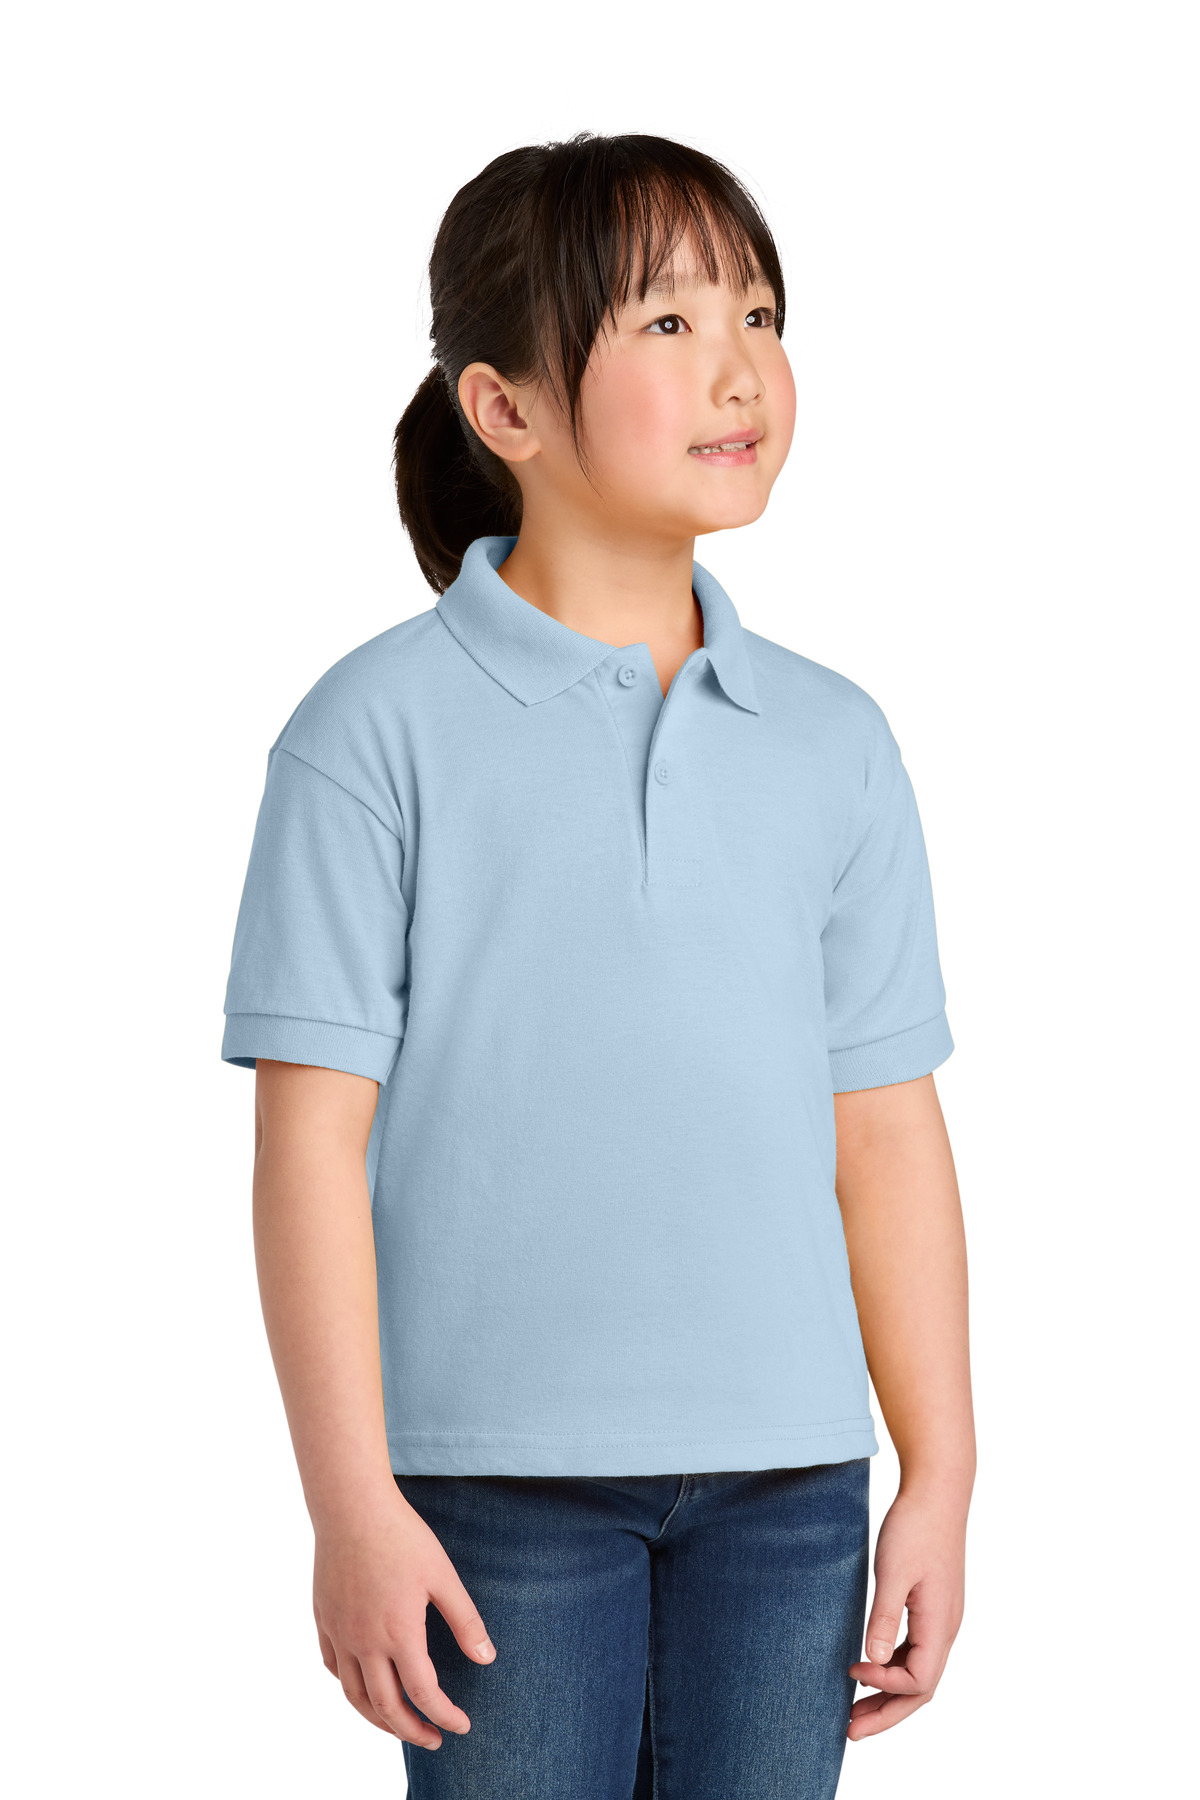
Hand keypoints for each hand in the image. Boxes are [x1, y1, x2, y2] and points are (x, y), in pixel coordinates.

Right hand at [312, 1489, 495, 1748]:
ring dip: (378, 1719)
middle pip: (386, 1708)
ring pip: (354, 1696)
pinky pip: (334, 1668)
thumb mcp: (443, 1575)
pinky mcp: (324, 1619)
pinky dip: (350, 1687)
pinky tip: (364, 1686)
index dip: (444, 1715)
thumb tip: (487, 1658)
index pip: (423, 1693)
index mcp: (398, 1632)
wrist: (351, 1506)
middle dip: (412, 1731)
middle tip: (434, 1740)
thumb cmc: (401, 1535)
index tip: (462, 1725)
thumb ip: (465, 1620)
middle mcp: (364, 1641)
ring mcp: (339, 1633)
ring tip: (399, 1726)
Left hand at [847, 1488, 965, 1738]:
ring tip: (853, 1709)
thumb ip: (883, 1616)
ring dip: (888, 1694)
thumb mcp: (893, 1571)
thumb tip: (873, 1660)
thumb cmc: (915, 1527)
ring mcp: (942, 1619)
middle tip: (849, 1731)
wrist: (938, 1492)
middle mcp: (946, 1628)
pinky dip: (893, 1668)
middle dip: (886, 1713)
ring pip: (919, 1672)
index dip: (885, 1686)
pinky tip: (870, 1667)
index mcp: (940, 1625)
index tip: (851, 1670)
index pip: (919, 1682)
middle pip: (921, 1689)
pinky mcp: (932, 1607)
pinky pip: (916, 1651)